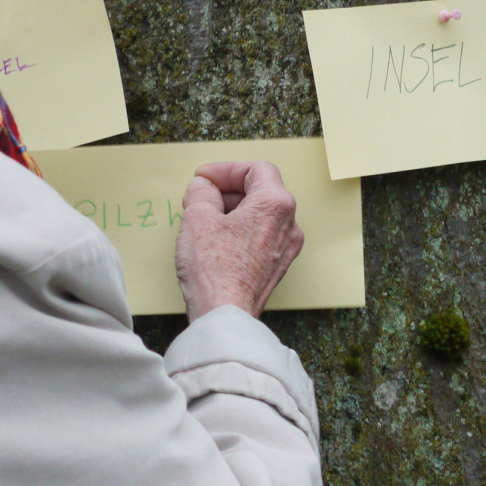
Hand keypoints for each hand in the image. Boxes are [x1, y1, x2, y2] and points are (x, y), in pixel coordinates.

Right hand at [176, 161, 304, 320]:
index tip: (205, 178)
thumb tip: (204, 188)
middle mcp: (289, 225)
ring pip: (261, 215)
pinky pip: (261, 236)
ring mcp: (286, 249)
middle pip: (261, 191)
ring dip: (234, 210)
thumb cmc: (214, 269)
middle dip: (228, 190)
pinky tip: (217, 240)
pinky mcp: (277, 267)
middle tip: (201, 196)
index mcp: (275, 205)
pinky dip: (241, 230)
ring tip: (205, 219)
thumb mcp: (197, 217)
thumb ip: (201, 192)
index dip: (226, 169)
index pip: (256, 170)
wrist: (225, 316)